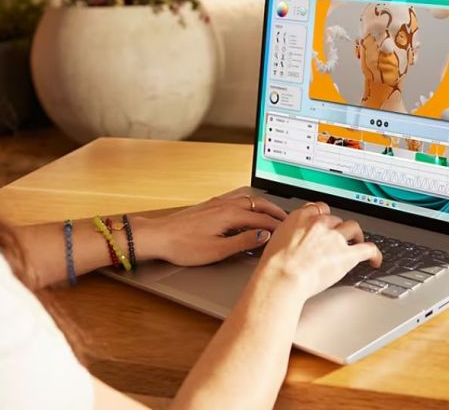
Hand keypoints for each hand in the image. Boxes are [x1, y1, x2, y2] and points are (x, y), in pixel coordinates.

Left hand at [133, 190, 287, 266]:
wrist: (158, 236)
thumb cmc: (184, 246)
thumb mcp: (217, 250)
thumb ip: (243, 242)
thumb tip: (264, 235)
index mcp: (230, 214)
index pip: (262, 218)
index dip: (278, 225)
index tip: (290, 231)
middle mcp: (225, 205)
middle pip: (258, 204)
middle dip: (275, 211)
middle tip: (289, 219)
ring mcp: (217, 203)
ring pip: (248, 199)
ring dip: (263, 206)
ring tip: (273, 214)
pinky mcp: (209, 206)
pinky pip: (237, 200)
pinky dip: (250, 204)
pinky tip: (248, 210)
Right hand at [256, 201, 381, 301]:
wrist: (283, 276)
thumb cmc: (275, 265)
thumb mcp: (276, 239)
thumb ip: (289, 234)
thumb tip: (291, 240)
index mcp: (301, 217)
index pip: (319, 208)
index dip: (325, 216)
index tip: (326, 222)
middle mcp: (320, 223)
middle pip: (336, 219)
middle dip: (337, 228)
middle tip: (338, 238)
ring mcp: (335, 238)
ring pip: (353, 227)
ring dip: (355, 234)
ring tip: (357, 242)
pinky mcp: (347, 254)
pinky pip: (368, 249)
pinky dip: (375, 254)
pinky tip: (375, 260)